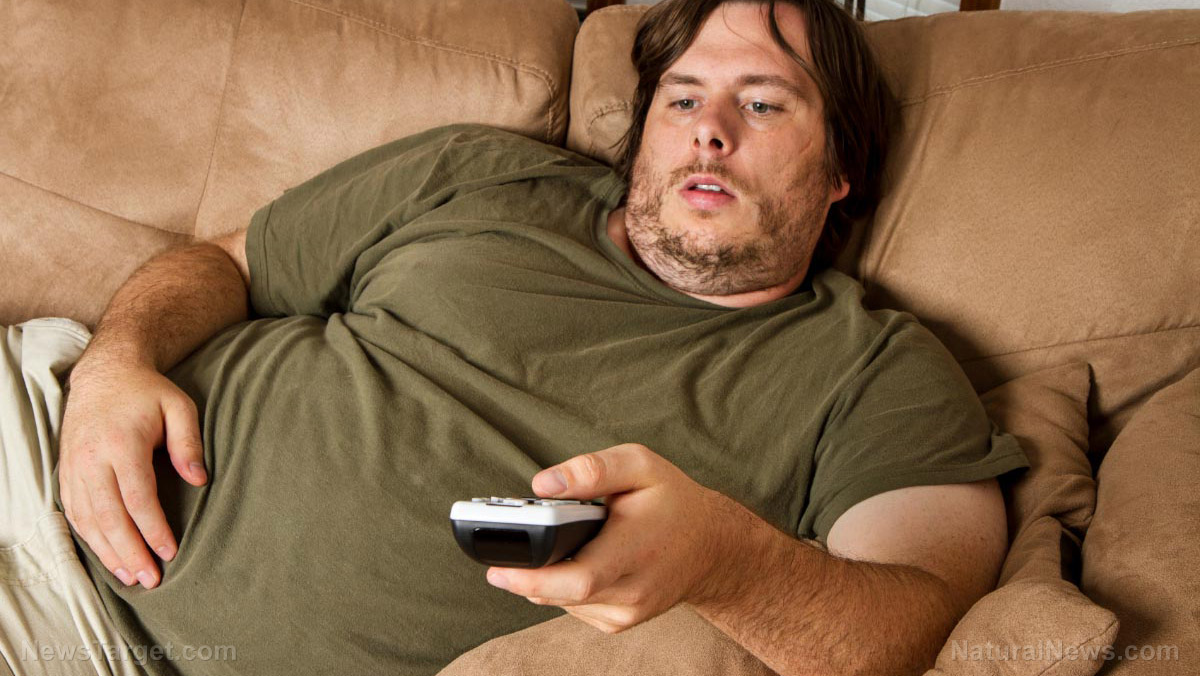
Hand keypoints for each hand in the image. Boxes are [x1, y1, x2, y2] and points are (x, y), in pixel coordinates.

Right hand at [58, 360, 206, 588]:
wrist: (105, 374)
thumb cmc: (148, 392)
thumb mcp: (179, 406)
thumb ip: (189, 443)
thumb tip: (199, 481)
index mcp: (121, 443)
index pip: (137, 497)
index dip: (153, 529)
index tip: (170, 551)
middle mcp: (92, 459)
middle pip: (109, 516)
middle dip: (130, 551)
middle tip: (151, 579)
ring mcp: (74, 467)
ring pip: (88, 519)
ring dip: (108, 551)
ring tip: (131, 576)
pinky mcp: (66, 472)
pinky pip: (75, 512)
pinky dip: (90, 537)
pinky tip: (108, 554)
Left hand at [484, 443, 742, 633]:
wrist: (713, 547)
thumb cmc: (674, 501)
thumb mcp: (640, 466)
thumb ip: (591, 470)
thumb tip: (541, 485)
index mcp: (635, 551)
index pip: (577, 579)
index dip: (531, 577)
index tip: (495, 567)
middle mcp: (631, 591)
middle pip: (562, 595)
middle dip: (524, 576)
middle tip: (496, 558)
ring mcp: (626, 613)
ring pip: (563, 602)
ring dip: (546, 577)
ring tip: (551, 544)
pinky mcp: (620, 622)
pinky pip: (575, 607)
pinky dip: (564, 586)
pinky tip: (575, 560)